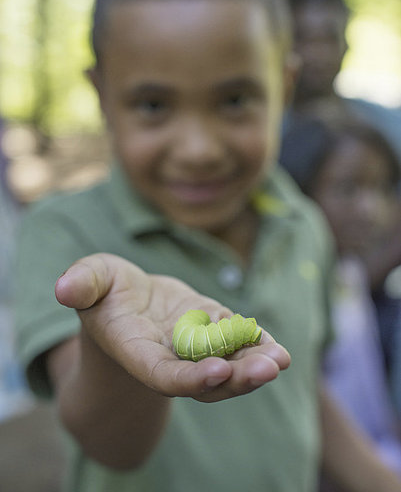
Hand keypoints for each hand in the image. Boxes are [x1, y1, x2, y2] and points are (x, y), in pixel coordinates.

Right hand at [55, 253, 289, 402]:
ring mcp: (193, 347)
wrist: (125, 303)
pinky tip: (277, 347)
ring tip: (280, 359)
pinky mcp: (211, 330)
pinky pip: (235, 344)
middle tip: (267, 370)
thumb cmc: (103, 292)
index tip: (219, 371)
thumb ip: (82, 284)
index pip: (162, 373)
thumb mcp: (90, 280)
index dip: (188, 377)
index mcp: (135, 350)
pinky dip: (255, 346)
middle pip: (203, 379)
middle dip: (235, 377)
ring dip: (253, 365)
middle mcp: (168, 357)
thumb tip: (64, 288)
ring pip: (226, 365)